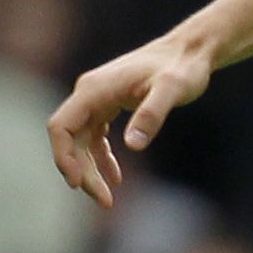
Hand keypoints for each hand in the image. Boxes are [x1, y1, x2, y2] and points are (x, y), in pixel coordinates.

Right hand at [48, 31, 214, 209]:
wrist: (191, 51)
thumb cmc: (183, 67)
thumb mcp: (173, 89)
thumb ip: (152, 113)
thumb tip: (134, 145)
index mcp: (93, 90)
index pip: (61, 127)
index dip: (64, 156)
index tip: (77, 183)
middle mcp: (89, 94)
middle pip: (71, 140)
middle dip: (82, 172)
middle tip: (104, 201)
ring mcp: (97, 100)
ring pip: (82, 141)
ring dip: (91, 169)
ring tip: (108, 198)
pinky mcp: (109, 105)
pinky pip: (96, 137)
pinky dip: (102, 158)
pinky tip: (116, 177)